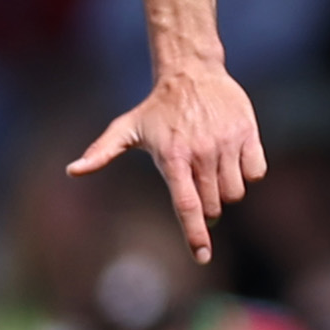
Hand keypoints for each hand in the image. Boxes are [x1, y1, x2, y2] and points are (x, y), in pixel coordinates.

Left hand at [69, 55, 264, 261]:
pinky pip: (256, 172)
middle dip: (206, 210)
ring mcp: (226, 143)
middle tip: (197, 189)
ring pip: (235, 192)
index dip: (194, 235)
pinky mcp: (247, 134)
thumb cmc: (157, 108)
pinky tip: (233, 159)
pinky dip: (248, 174)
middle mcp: (200, 153)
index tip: (202, 257)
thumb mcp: (127, 128)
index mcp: (172, 158)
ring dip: (226, 192)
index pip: (186, 205)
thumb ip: (102, 152)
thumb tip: (72, 170)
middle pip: (213, 206)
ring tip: (213, 172)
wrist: (191, 71)